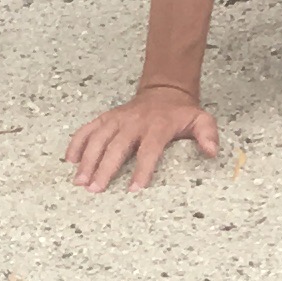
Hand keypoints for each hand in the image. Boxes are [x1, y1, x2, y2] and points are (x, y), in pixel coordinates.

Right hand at [64, 87, 221, 192]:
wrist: (164, 91)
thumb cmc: (181, 113)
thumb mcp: (201, 120)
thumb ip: (207, 135)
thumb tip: (211, 151)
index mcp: (157, 126)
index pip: (149, 150)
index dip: (141, 170)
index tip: (134, 189)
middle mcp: (134, 122)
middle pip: (117, 147)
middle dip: (105, 168)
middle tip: (95, 189)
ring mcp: (118, 119)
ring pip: (98, 138)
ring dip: (87, 160)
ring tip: (79, 182)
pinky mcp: (106, 118)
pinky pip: (88, 129)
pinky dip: (77, 143)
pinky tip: (70, 160)